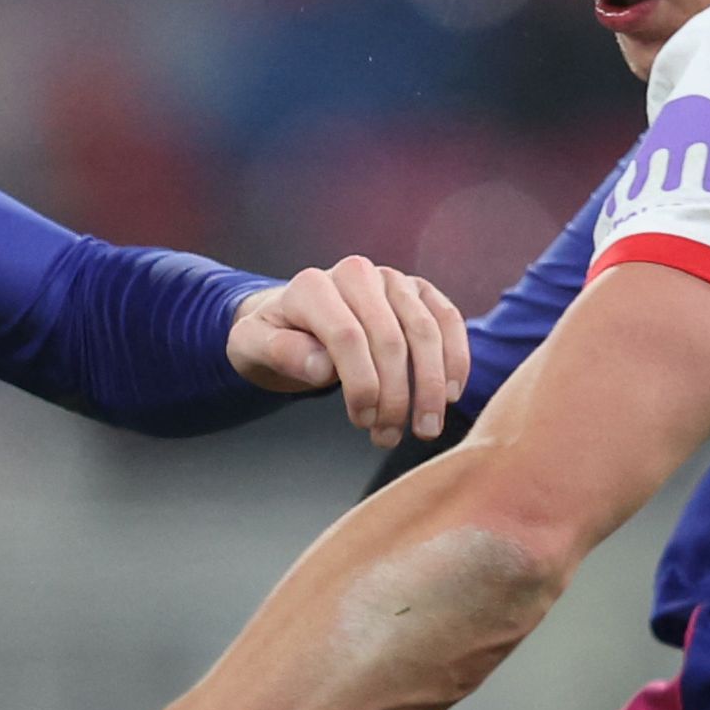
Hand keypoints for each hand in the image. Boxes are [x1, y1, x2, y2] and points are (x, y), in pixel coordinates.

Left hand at [226, 256, 469, 449]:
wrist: (294, 319)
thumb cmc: (274, 337)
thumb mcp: (253, 346)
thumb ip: (281, 352)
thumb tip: (322, 366)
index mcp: (314, 285)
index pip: (348, 336)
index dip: (361, 384)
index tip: (363, 421)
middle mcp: (357, 273)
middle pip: (391, 338)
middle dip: (396, 396)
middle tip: (389, 437)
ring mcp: (392, 280)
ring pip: (426, 332)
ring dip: (432, 387)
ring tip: (425, 428)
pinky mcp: (418, 291)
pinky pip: (448, 321)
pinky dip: (455, 359)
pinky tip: (452, 395)